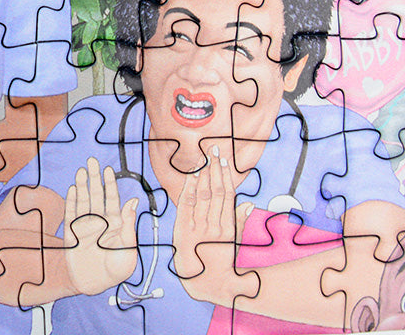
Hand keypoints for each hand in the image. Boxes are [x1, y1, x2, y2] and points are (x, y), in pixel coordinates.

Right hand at [63, 157, 138, 295]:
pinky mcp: (72, 231)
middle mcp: (100, 220)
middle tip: (92, 161)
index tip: (109, 170)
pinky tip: (73, 189)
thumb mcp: (128, 250)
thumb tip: (133, 202)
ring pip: (84, 200)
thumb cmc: (115, 270)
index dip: (111, 184)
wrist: (94, 284)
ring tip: (81, 171)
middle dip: (95, 178)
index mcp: (115, 224)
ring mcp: (85, 224)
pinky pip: (71, 212)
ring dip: (82, 185)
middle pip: (97, 195)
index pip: (113, 199)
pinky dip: (71, 200)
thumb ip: (129, 226)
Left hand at [173, 147, 253, 304]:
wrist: (204, 284)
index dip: (226, 176)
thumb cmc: (219, 261)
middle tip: (215, 150)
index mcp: (227, 227)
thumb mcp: (232, 242)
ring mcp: (198, 228)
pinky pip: (187, 205)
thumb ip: (238, 221)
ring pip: (203, 196)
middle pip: (215, 191)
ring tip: (204, 157)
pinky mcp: (183, 230)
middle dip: (215, 169)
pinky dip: (189, 189)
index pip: (227, 195)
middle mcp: (214, 225)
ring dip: (203, 175)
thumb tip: (250, 203)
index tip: (225, 160)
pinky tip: (192, 176)